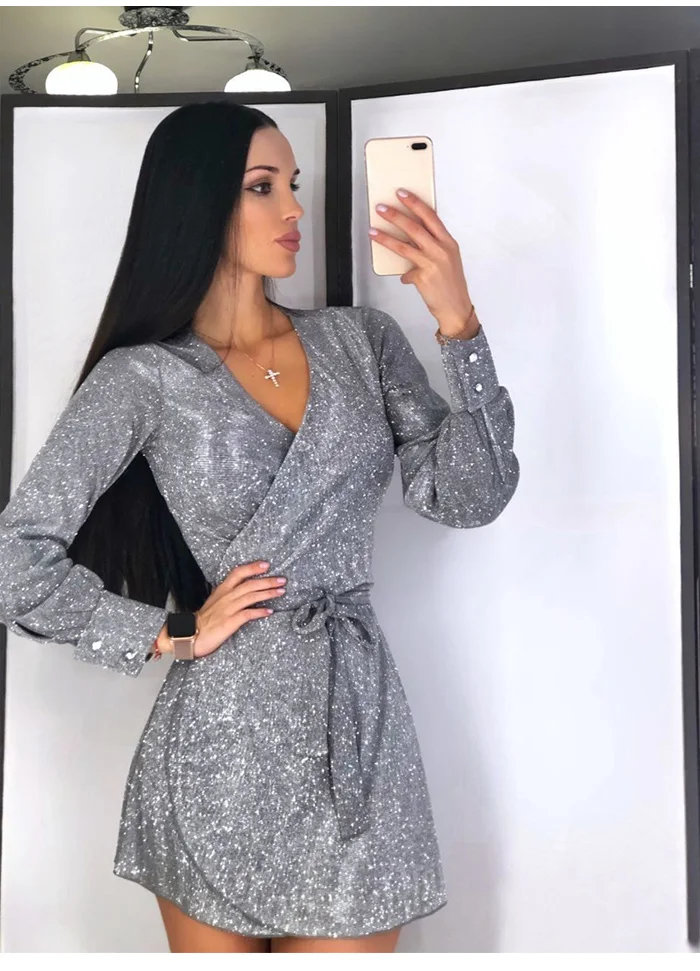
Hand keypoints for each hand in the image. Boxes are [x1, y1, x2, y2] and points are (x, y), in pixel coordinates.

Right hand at [156, 561, 286, 659]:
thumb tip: (245, 591)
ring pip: (250, 596)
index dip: (252, 567)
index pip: (238, 573)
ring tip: (281, 592)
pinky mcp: (229, 622)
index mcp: (222, 590)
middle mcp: (226, 597)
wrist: (189, 636)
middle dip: (267, 581)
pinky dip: (259, 612)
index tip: (267, 564)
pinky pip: (247, 614)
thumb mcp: (215, 602)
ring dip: (268, 593)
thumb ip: (229, 595)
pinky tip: (270, 611)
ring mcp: (227, 609)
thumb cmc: (204, 620)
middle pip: (249, 584)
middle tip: (283, 579)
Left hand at [369, 188, 476, 335]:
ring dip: (385, 237)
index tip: (402, 194)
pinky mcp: (422, 277)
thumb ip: (433, 247)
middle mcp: (441, 250)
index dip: (415, 203)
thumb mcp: (448, 260)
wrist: (456, 308)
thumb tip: (412, 240)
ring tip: (373, 231)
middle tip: (381, 208)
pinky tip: (405, 277)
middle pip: (414, 227)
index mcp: (448, 243)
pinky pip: (406, 272)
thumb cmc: (452, 285)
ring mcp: (431, 263)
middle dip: (395, 215)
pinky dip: (404, 275)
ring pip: (403, 246)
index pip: (430, 216)